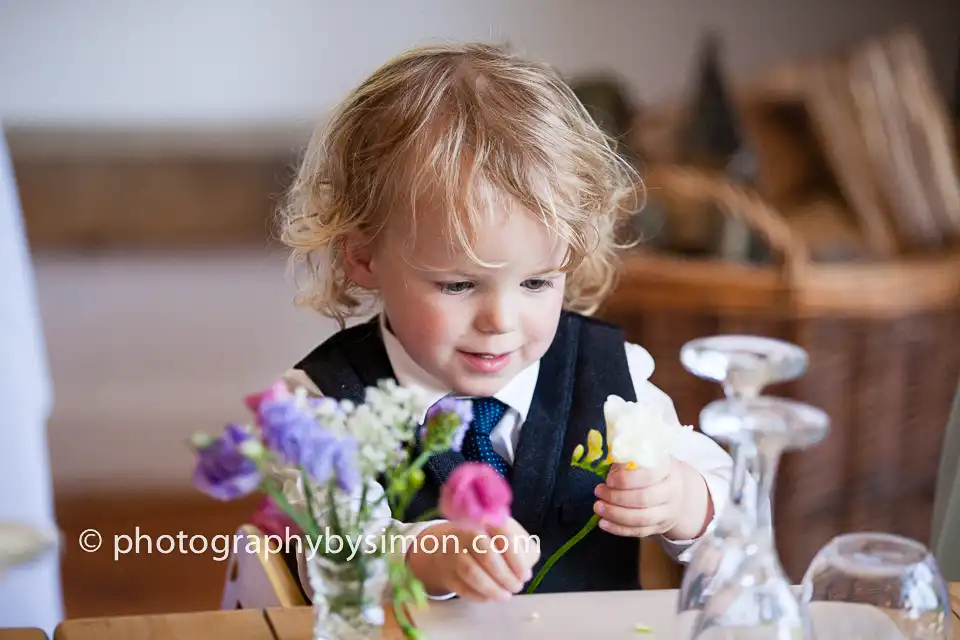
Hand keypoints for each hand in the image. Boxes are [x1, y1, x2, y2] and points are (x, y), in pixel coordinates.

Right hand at [407, 517, 539, 601]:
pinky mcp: (446, 571)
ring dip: (492, 588)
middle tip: (516, 587)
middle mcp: (467, 531)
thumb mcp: (509, 536)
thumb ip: (523, 548)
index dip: (517, 559)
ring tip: (505, 596)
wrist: (450, 544)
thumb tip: (526, 566)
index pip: (504, 536)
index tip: (525, 576)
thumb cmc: (489, 540)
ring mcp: (453, 551)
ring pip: (471, 572)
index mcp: (487, 518)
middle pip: (487, 555)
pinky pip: (462, 586)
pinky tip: (489, 596)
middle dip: (505, 576)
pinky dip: (478, 595)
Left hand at [593, 457, 710, 539]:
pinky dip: (618, 529)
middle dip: (616, 497)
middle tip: (598, 491)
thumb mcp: (646, 458)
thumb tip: (608, 459)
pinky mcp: (660, 527)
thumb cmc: (653, 469)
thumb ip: (629, 459)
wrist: (675, 490)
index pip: (649, 476)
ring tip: (597, 507)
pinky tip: (603, 522)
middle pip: (643, 499)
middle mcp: (672, 492)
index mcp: (669, 470)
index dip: (626, 479)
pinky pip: (638, 532)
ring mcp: (668, 513)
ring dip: (615, 514)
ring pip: (641, 518)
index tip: (608, 479)